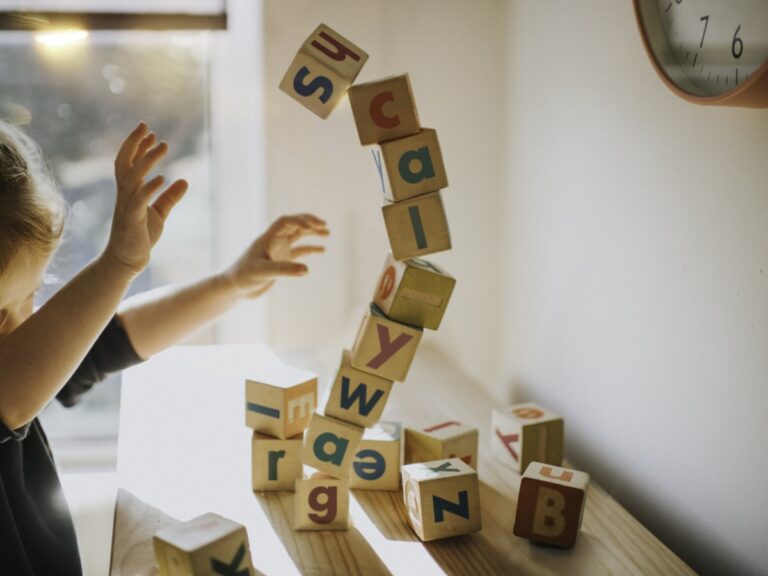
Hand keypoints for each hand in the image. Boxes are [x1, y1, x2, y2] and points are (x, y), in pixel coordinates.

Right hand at [106, 122, 187, 273]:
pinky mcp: (132, 219)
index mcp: (129, 192)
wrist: (128, 260)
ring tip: (163, 146)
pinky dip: (149, 188)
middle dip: (134, 143)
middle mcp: (124, 195)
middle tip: (147, 127)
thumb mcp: (159, 213)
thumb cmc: (140, 236)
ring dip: (147, 160)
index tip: (148, 131)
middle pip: (125, 163)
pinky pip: (139, 200)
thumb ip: (169, 197)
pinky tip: (162, 178)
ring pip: (133, 177)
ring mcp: (127, 206)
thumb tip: (184, 180)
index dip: (136, 146)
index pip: (129, 162)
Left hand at [224, 214, 328, 298]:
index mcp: (268, 238)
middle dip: (309, 222)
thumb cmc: (244, 276)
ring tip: (327, 232)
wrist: (236, 287)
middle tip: (324, 224)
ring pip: (298, 235)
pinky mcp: (282, 260)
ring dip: (312, 232)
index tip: (311, 227)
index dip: (299, 221)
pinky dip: (311, 249)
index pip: (285, 221)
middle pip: (294, 224)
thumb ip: (285, 270)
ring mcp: (279, 249)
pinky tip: (322, 250)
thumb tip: (306, 270)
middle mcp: (274, 240)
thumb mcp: (263, 272)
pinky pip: (299, 251)